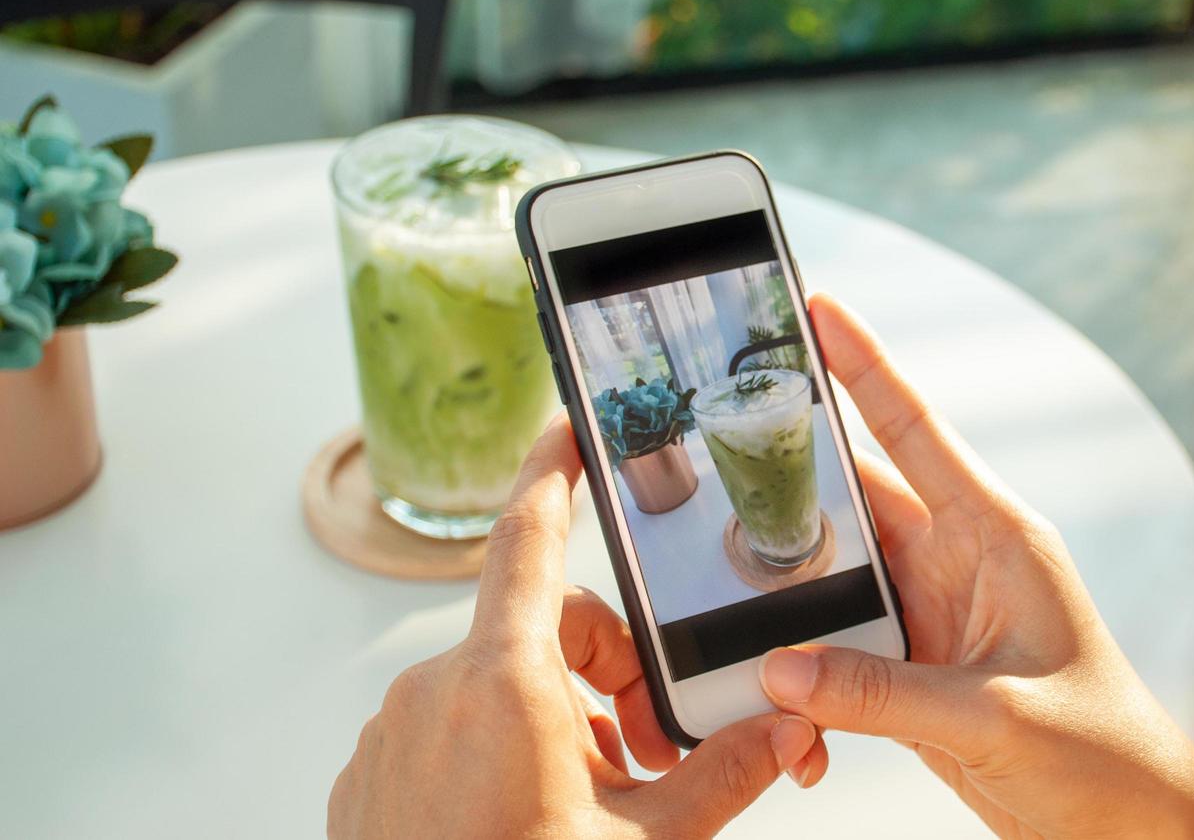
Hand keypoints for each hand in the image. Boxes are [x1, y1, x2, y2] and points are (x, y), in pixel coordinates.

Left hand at [329, 416, 828, 839]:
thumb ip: (723, 775)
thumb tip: (789, 729)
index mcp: (505, 683)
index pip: (531, 536)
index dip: (554, 471)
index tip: (570, 426)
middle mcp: (436, 692)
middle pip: (539, 627)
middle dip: (607, 669)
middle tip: (652, 748)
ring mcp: (392, 737)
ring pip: (495, 685)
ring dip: (558, 717)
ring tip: (598, 798)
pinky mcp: (370, 780)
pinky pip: (446, 728)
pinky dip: (499, 747)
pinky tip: (532, 816)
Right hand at [757, 294, 1193, 839]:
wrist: (1126, 825)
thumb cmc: (1100, 751)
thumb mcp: (991, 715)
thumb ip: (880, 692)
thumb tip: (780, 670)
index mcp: (994, 536)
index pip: (914, 432)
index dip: (863, 366)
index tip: (817, 309)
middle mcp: (957, 562)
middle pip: (855, 502)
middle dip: (791, 485)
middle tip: (724, 456)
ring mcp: (930, 613)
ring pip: (836, 577)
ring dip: (791, 597)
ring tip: (735, 601)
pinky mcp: (910, 666)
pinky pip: (838, 647)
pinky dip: (806, 671)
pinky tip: (787, 700)